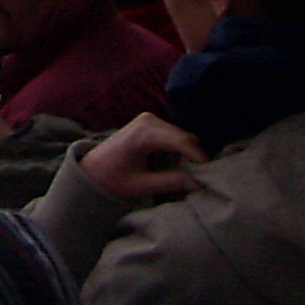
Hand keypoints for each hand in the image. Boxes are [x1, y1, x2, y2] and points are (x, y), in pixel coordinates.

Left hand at [79, 113, 207, 201]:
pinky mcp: (151, 123)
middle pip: (183, 137)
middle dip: (193, 157)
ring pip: (181, 135)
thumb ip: (170, 182)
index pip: (180, 141)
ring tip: (185, 174)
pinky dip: (179, 149)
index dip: (198, 156)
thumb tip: (198, 182)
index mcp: (143, 134)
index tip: (211, 172)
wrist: (93, 169)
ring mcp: (149, 119)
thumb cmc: (113, 179)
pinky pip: (174, 134)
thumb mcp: (141, 185)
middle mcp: (148, 120)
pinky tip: (175, 165)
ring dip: (186, 153)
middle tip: (197, 178)